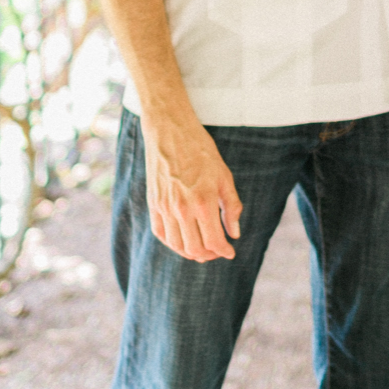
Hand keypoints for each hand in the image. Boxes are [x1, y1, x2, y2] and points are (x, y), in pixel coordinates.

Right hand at [144, 116, 241, 261]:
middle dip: (209, 255)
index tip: (230, 252)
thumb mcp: (225, 177)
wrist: (171, 133)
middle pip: (195, 248)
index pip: (214, 241)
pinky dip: (173, 243)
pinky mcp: (153, 204)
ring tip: (203, 249)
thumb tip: (234, 233)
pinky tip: (184, 241)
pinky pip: (161, 234)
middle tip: (218, 251)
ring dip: (191, 253)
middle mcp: (181, 209)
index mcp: (203, 202)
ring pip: (176, 245)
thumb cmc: (202, 153)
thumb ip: (231, 207)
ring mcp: (164, 208)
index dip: (224, 251)